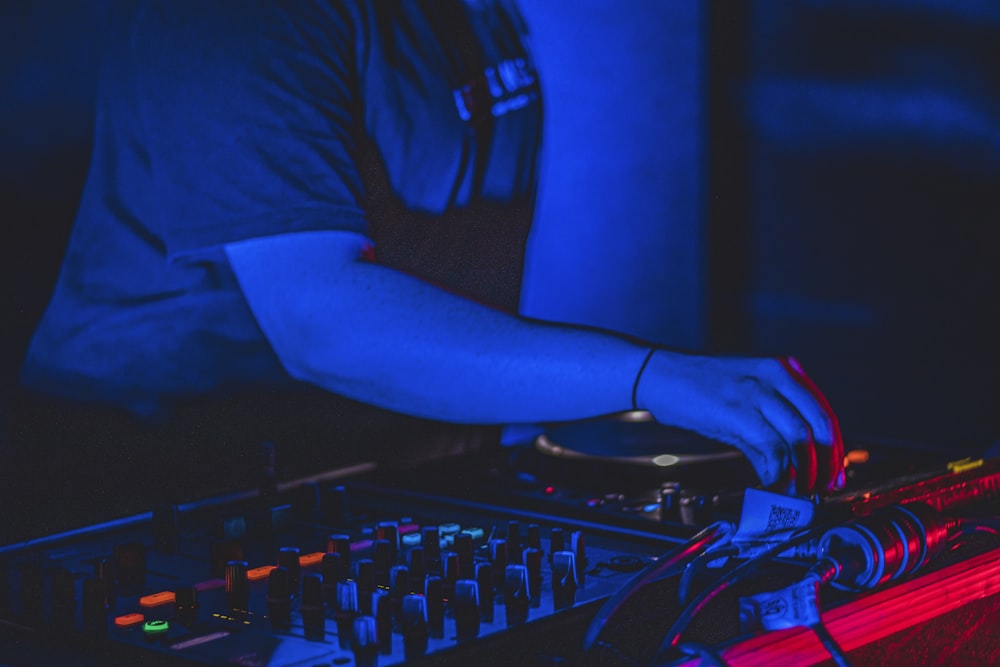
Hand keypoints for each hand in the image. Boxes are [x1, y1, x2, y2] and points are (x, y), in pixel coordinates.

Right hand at [635, 351, 843, 493]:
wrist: (659, 374)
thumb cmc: (699, 387)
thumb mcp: (745, 397)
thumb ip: (772, 424)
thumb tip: (795, 463)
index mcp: (784, 369)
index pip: (824, 413)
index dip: (835, 449)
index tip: (834, 473)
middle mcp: (776, 376)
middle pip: (819, 426)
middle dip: (825, 464)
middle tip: (821, 488)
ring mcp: (756, 392)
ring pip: (799, 439)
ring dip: (802, 473)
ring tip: (796, 491)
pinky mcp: (737, 411)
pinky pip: (771, 448)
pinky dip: (777, 472)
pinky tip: (773, 484)